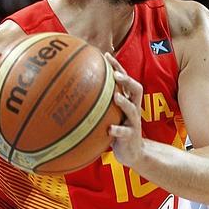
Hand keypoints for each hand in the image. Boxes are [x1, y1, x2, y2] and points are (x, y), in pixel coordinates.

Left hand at [105, 53, 143, 167]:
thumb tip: (72, 92)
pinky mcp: (132, 136)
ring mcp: (133, 122)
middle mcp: (133, 108)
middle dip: (127, 79)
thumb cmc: (117, 130)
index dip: (117, 66)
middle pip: (136, 88)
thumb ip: (98, 104)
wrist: (133, 153)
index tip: (106, 55)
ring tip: (116, 97)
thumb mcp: (110, 115)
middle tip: (116, 74)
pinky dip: (118, 130)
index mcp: (127, 100)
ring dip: (124, 102)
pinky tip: (109, 130)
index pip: (125, 79)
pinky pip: (126, 132)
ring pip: (133, 109)